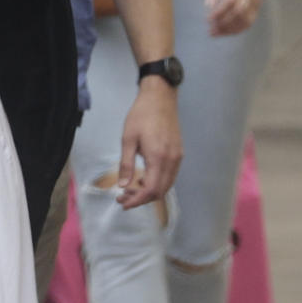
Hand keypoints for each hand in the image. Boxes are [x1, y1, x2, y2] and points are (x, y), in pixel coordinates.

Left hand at [115, 80, 181, 209]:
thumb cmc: (141, 116)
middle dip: (142, 199)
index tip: (122, 204)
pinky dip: (157, 182)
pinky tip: (142, 179)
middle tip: (122, 198)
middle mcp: (172, 160)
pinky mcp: (178, 153)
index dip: (137, 201)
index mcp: (159, 158)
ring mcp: (178, 157)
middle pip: (161, 191)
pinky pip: (170, 175)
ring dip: (149, 192)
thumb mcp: (127, 139)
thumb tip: (122, 186)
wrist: (160, 99)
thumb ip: (126, 165)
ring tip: (129, 190)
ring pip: (167, 184)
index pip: (152, 190)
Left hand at [204, 0, 264, 36]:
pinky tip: (228, 32)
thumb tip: (208, 5)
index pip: (230, 1)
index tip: (208, 19)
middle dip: (224, 24)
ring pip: (246, 19)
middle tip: (211, 30)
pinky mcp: (258, 4)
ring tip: (217, 33)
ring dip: (231, 29)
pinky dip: (240, 28)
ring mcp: (256, 0)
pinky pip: (251, 20)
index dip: (219, 12)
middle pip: (239, 13)